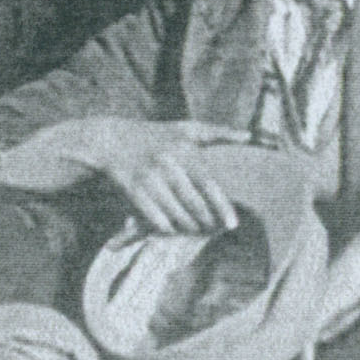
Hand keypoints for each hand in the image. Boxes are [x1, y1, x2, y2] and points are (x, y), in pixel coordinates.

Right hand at [85, 119, 250, 234]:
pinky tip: (171, 229)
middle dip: (205, 222)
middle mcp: (168, 163)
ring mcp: (149, 176)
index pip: (209, 183)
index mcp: (184, 150)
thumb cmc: (156, 135)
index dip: (222, 206)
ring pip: (175, 213)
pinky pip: (154, 217)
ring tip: (196, 231)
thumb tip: (248, 136)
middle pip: (193, 203)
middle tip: (213, 230)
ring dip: (187, 227)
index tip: (232, 224)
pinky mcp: (132, 188)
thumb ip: (218, 132)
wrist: (111, 139)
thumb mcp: (186, 129)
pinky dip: (165, 227)